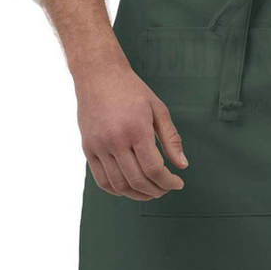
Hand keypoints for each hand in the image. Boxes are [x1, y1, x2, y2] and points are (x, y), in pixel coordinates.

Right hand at [75, 64, 187, 200]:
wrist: (98, 75)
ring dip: (137, 194)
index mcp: (136, 129)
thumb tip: (182, 165)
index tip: (177, 183)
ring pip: (119, 185)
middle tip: (166, 188)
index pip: (154, 169)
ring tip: (150, 191)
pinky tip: (129, 188)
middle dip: (156, 190)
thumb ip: (171, 139)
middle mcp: (115, 140)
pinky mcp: (88, 149)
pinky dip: (117, 190)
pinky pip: (101, 180)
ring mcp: (99, 146)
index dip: (168, 182)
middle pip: (137, 180)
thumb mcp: (158, 109)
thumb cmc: (131, 90)